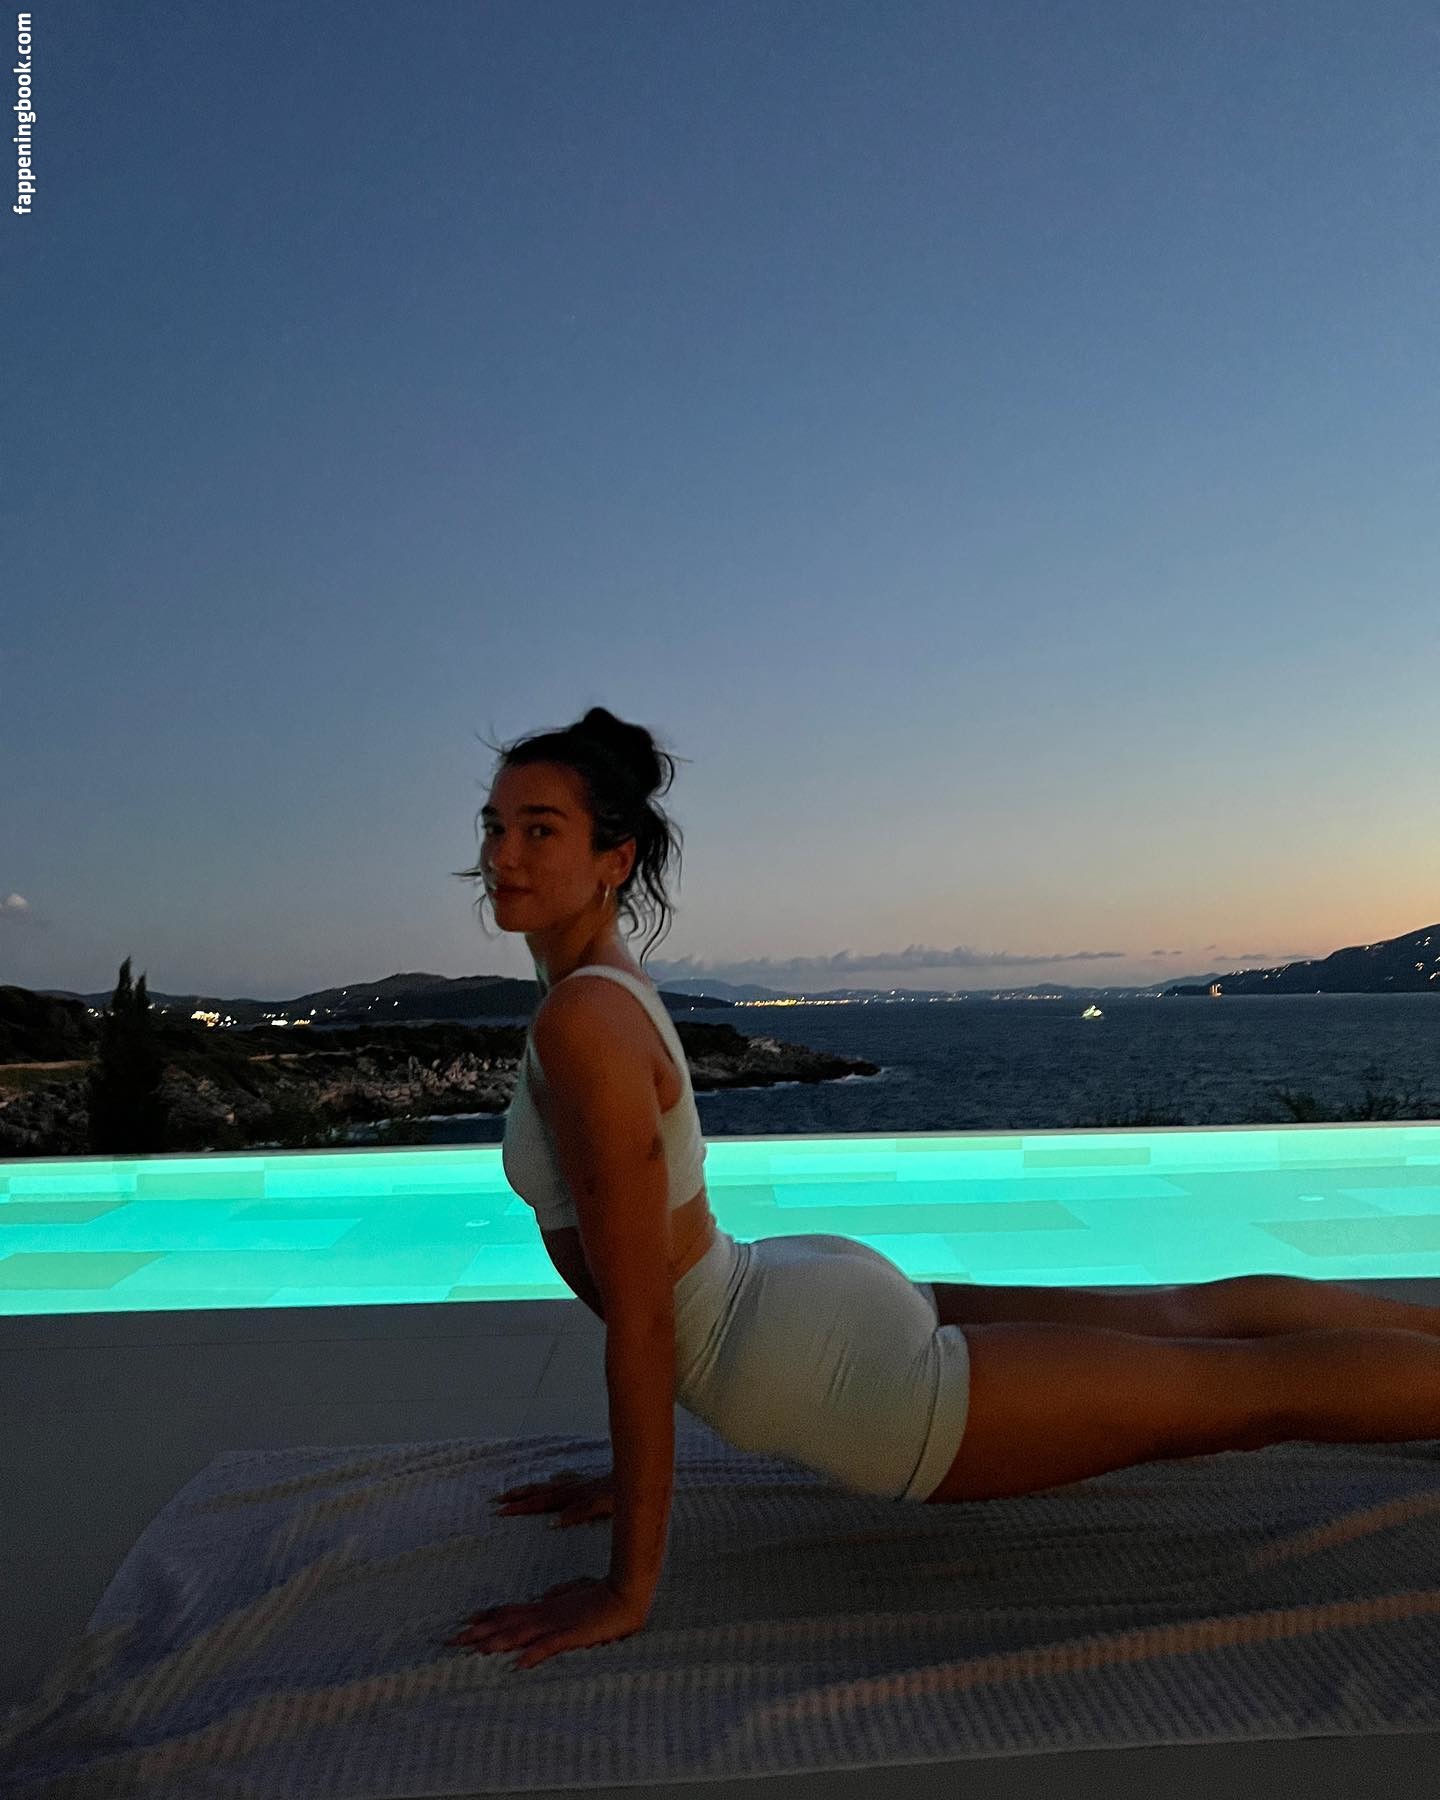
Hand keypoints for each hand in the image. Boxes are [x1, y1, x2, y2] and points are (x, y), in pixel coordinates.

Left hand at [443, 1575, 645, 1669]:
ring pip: (521, 1634)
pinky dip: (534, 1654)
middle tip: (452, 1640)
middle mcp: (545, 1614)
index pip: (510, 1612)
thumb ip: (558, 1597)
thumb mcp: (575, 1595)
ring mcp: (558, 1624)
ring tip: (475, 1651)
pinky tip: (519, 1663)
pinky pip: (550, 1646)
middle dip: (479, 1632)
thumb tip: (543, 1597)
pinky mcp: (573, 1634)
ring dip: (497, 1642)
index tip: (464, 1622)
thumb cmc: (602, 1596)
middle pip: (506, 1623)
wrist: (627, 1592)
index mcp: (546, 1607)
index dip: (487, 1617)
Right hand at [490, 1467, 615, 1527]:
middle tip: (497, 1503)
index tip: (503, 1511)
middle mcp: (575, 1488)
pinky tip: (550, 1483)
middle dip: (519, 1498)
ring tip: (510, 1493)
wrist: (643, 1469)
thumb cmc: (626, 1493)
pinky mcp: (590, 1484)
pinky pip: (565, 1483)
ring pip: (549, 1487)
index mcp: (576, 1495)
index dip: (524, 1507)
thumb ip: (582, 1510)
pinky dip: (553, 1484)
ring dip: (530, 1490)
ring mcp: (581, 1484)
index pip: (544, 1502)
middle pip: (542, 1493)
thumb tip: (554, 1521)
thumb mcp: (606, 1504)